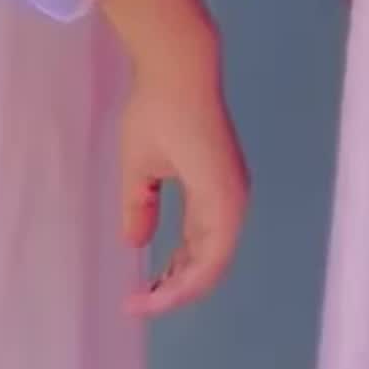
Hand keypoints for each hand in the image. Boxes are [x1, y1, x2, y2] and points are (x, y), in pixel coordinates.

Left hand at [120, 38, 248, 318]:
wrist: (182, 64)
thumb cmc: (157, 112)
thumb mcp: (138, 164)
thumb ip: (138, 208)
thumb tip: (137, 243)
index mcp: (220, 201)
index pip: (204, 268)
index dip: (172, 294)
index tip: (135, 305)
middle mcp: (234, 199)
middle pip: (213, 262)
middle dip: (178, 287)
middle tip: (139, 301)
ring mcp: (231, 186)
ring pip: (214, 246)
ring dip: (186, 268)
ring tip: (151, 284)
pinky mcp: (222, 175)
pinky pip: (211, 226)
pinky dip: (192, 247)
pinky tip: (167, 255)